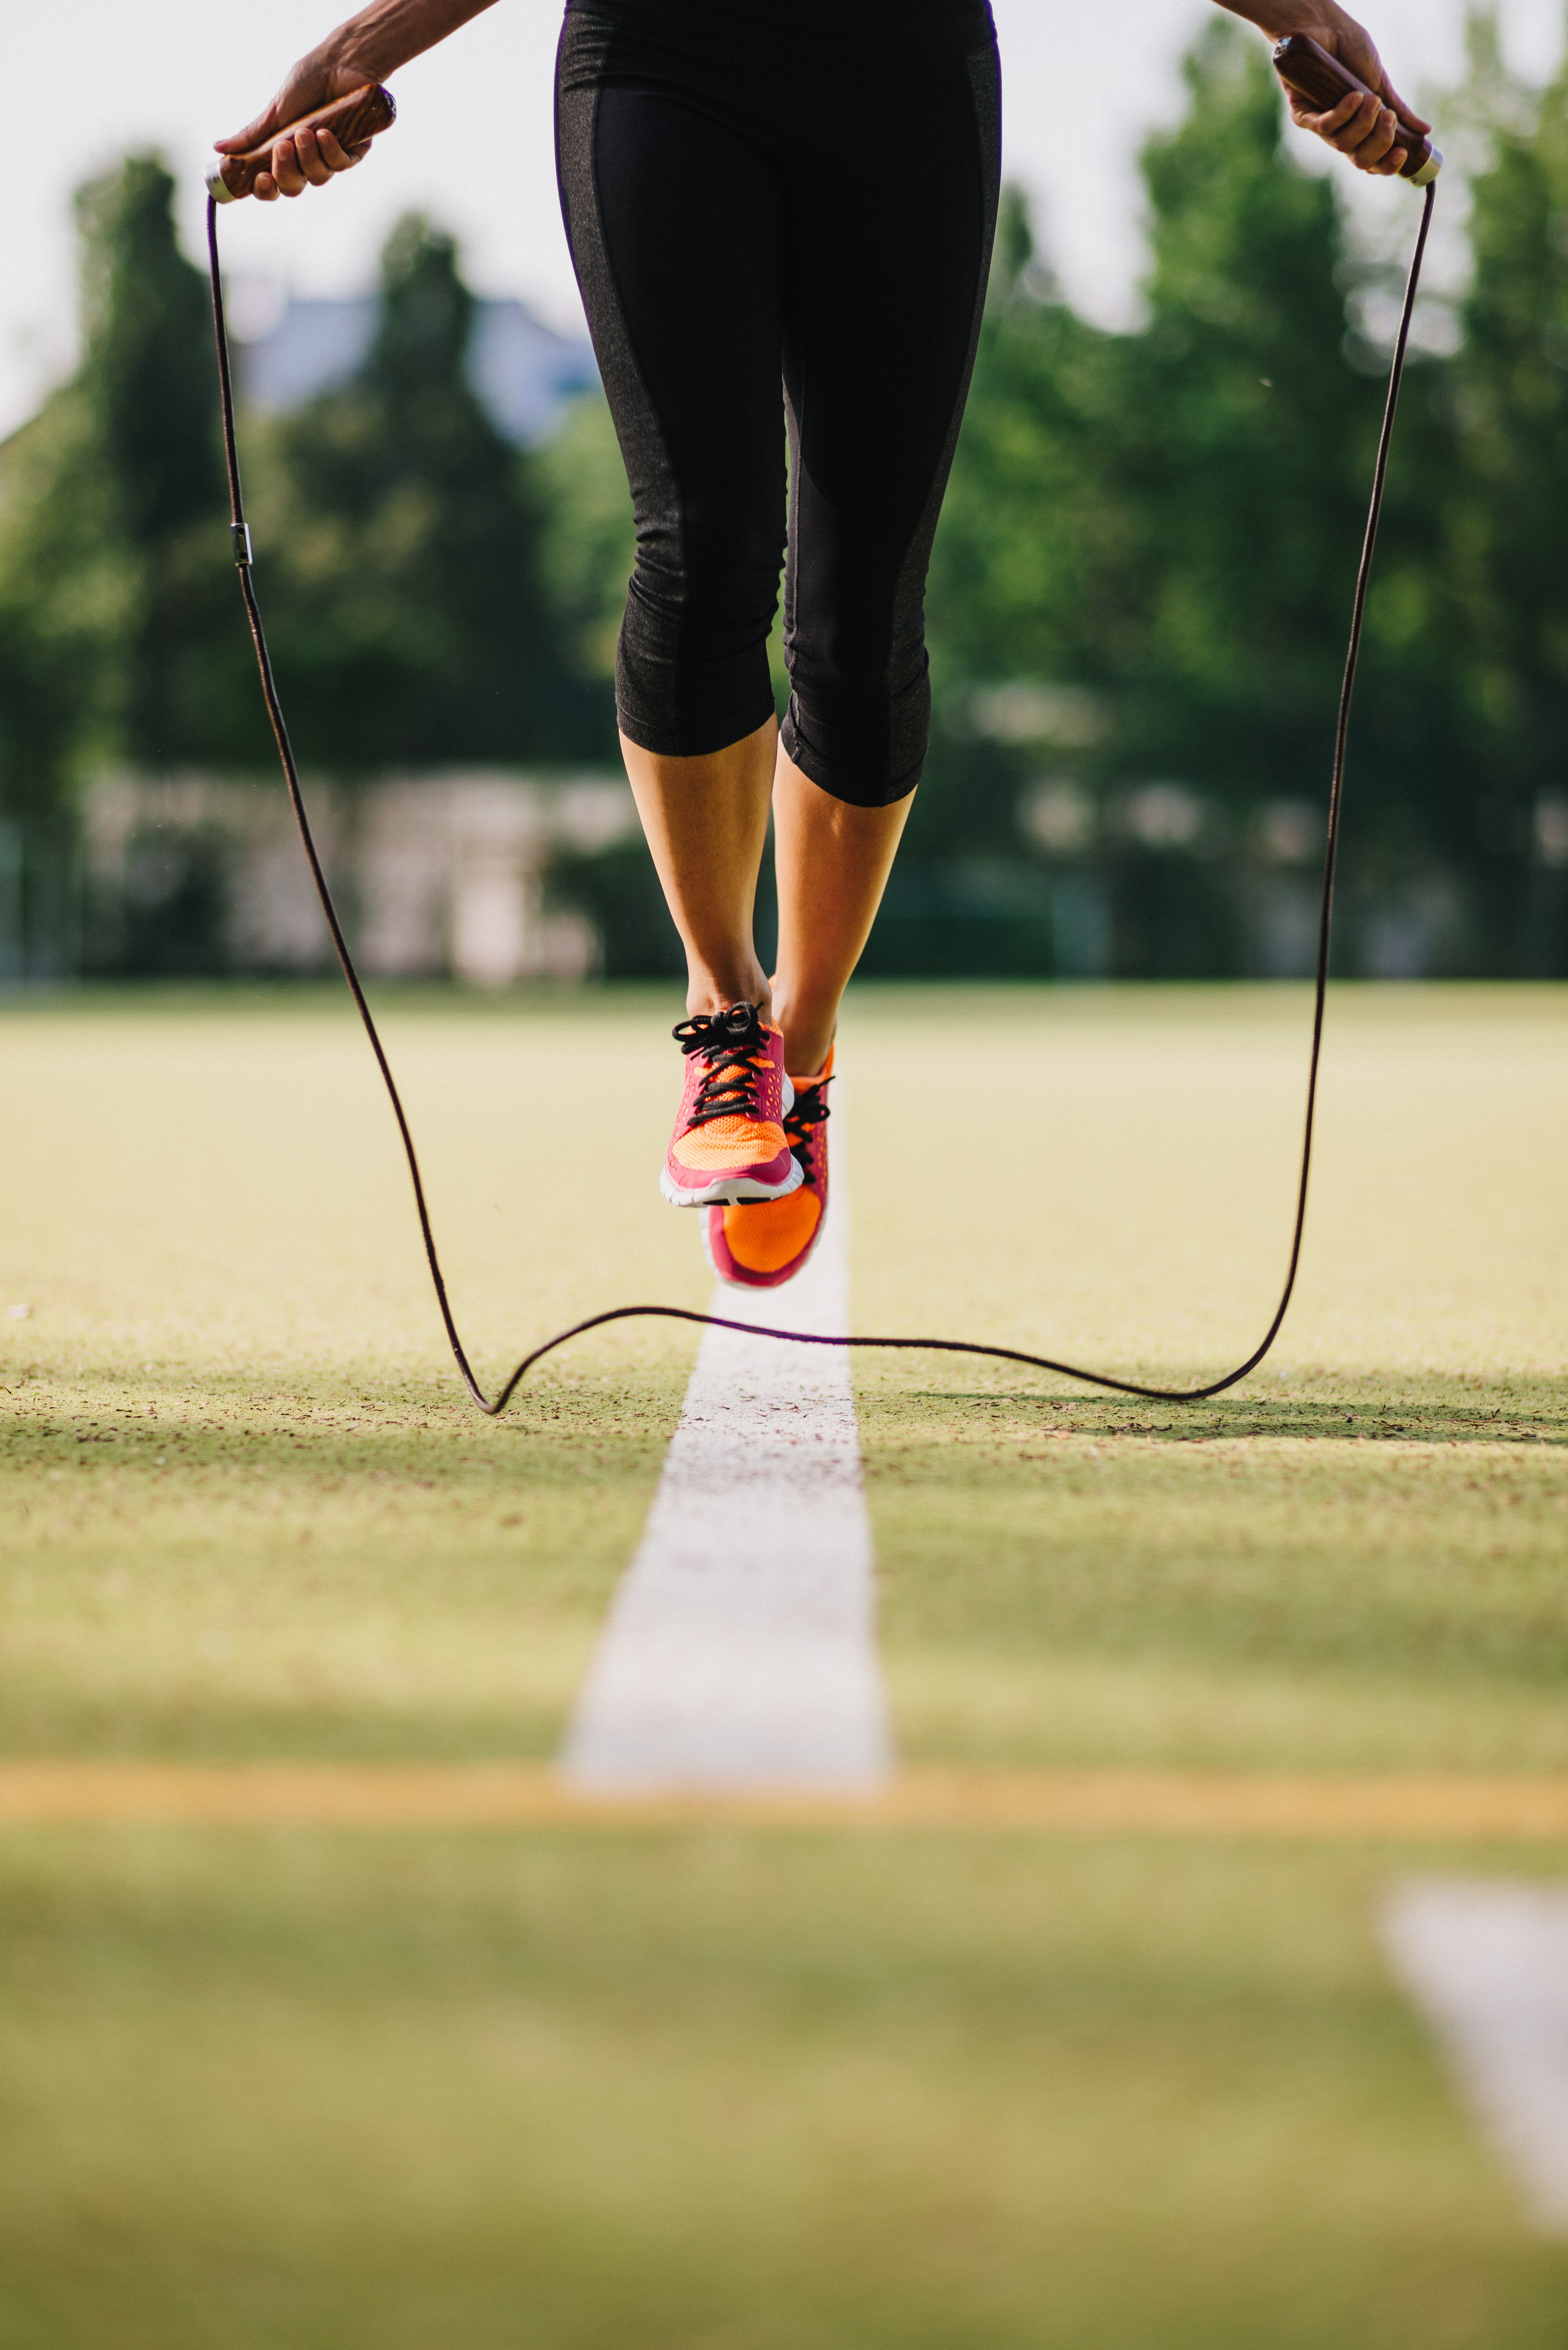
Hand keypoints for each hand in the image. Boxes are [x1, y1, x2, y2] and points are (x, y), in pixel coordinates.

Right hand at [213, 50, 375, 200]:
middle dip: (286, 171)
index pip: (272, 185)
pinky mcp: (354, 151)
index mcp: (285, 154)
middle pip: (293, 187)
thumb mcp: (275, 111)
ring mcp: (330, 157)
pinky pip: (341, 165)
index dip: (265, 190)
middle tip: (282, 147)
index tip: (261, 179)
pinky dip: (331, 151)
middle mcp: (307, 160)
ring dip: (308, 157)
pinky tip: (325, 133)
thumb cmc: (306, 83)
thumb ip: (251, 135)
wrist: (338, 63)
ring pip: (317, 178)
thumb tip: (218, 148)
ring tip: (306, 131)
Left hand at [1278, 8, 1430, 176]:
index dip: (1387, 164)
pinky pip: (1324, 127)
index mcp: (1360, 129)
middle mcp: (1340, 132)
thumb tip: (1424, 131)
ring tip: (1370, 98)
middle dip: (1379, 142)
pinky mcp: (1302, 114)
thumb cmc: (1353, 51)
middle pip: (1360, 160)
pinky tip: (1354, 96)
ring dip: (1363, 123)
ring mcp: (1321, 125)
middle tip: (1386, 116)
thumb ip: (1399, 109)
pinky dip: (1342, 114)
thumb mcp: (1381, 82)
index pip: (1373, 160)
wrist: (1328, 27)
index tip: (1402, 152)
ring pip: (1343, 145)